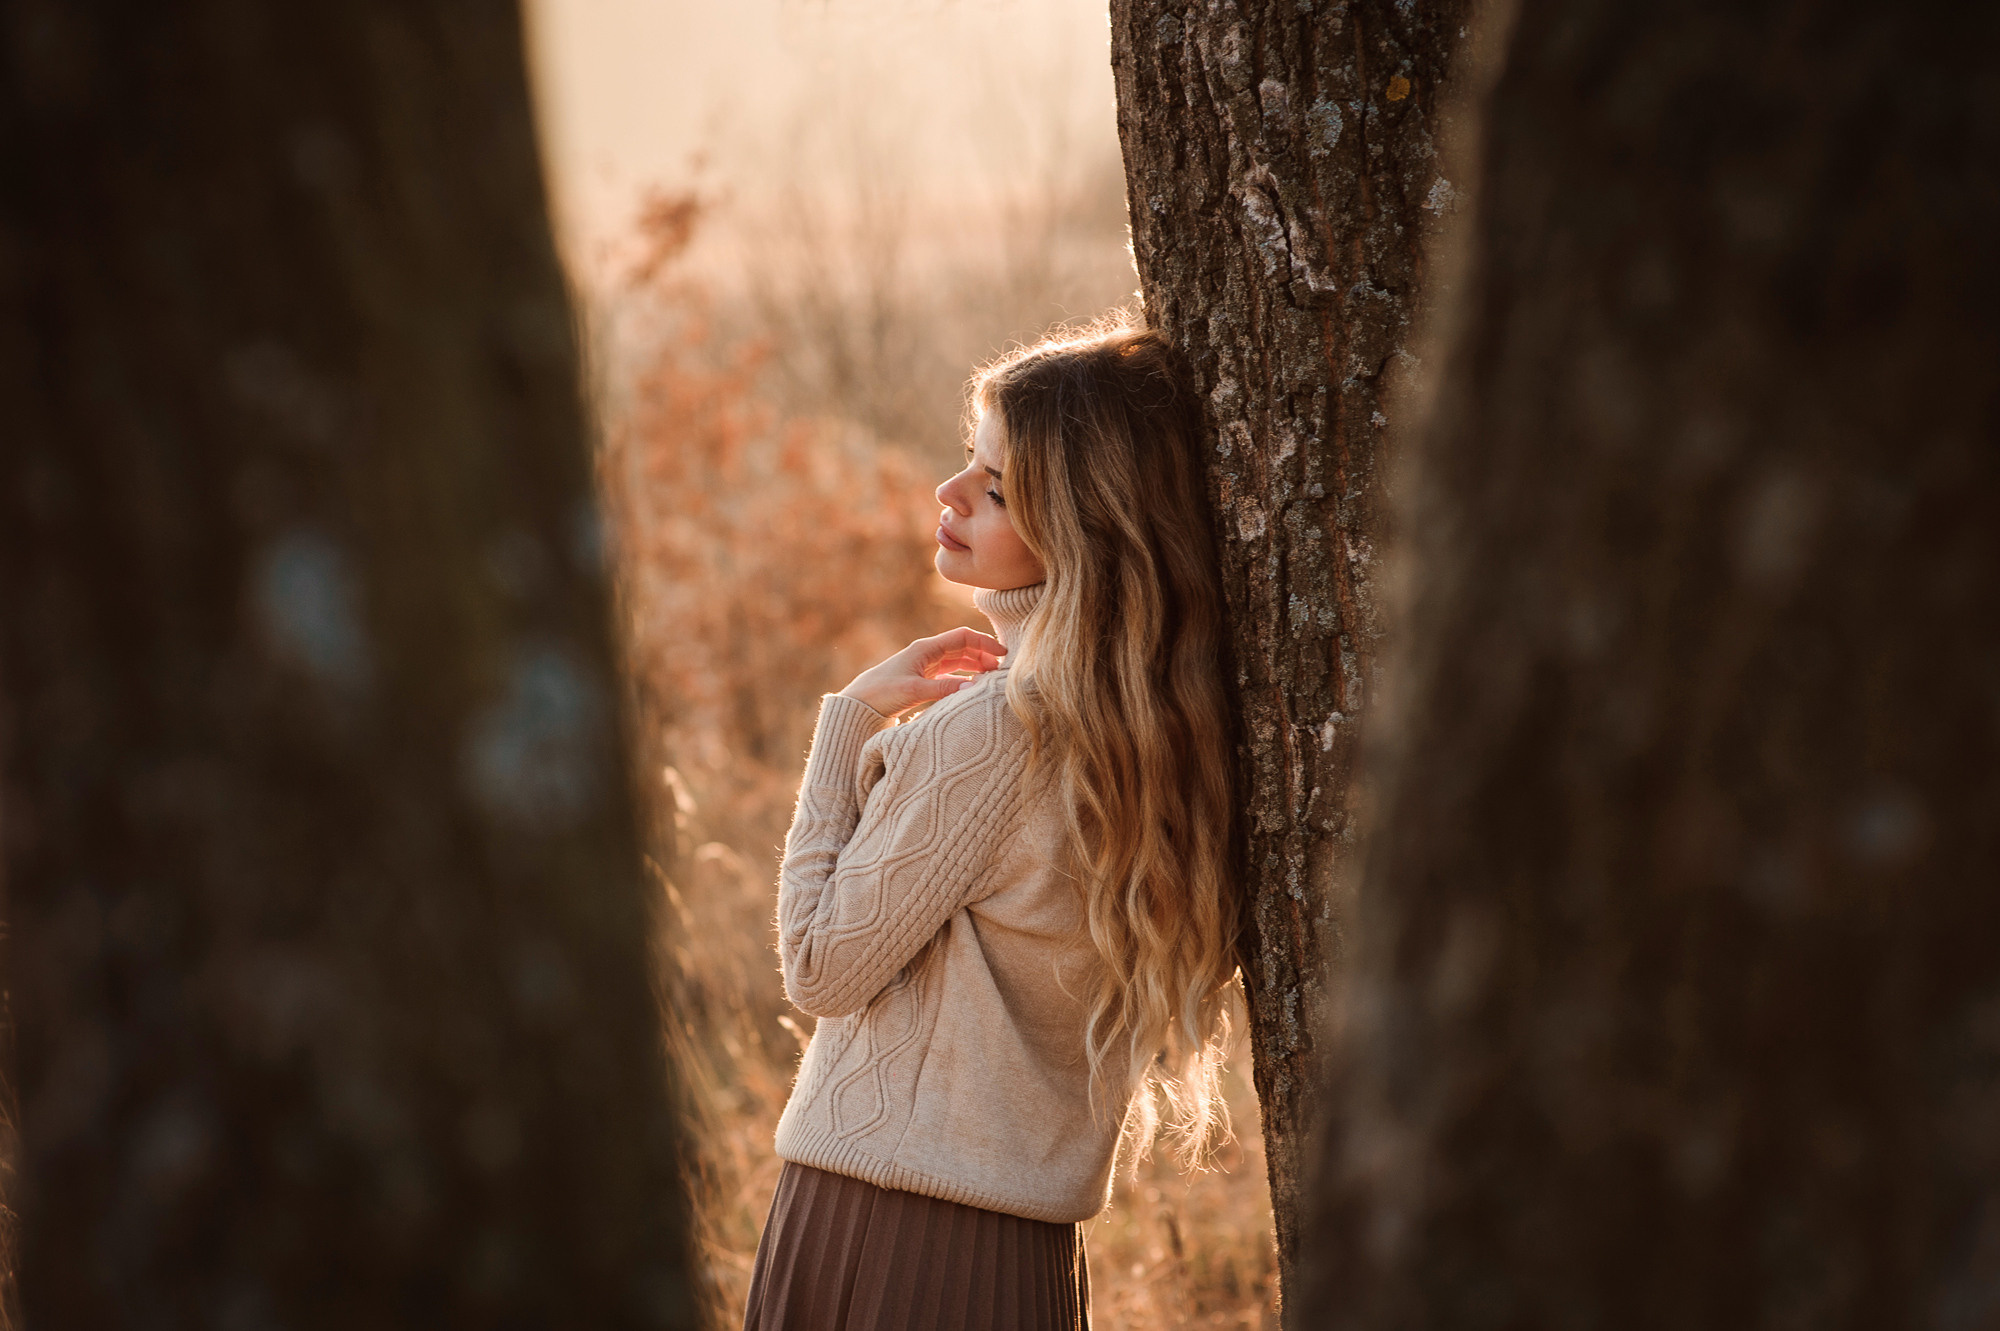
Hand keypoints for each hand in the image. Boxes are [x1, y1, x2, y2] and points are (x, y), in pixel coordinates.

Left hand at [838, 627, 1007, 718]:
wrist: (858, 704)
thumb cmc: (882, 692)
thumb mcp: (913, 690)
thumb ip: (943, 690)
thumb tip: (972, 689)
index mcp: (926, 648)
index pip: (963, 637)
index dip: (985, 643)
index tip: (1003, 655)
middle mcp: (928, 654)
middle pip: (963, 648)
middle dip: (984, 655)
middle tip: (1002, 670)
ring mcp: (926, 667)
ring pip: (958, 661)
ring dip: (976, 667)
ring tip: (992, 679)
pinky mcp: (923, 680)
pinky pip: (950, 676)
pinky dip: (964, 679)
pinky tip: (972, 689)